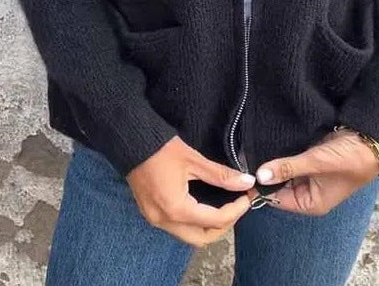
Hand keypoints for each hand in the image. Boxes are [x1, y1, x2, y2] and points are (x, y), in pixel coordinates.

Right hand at [127, 135, 254, 246]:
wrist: (131, 141)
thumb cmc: (161, 148)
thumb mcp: (194, 160)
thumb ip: (221, 175)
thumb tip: (246, 182)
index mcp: (176, 209)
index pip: (214, 220)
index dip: (235, 211)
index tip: (247, 197)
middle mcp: (164, 220)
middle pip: (202, 238)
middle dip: (224, 225)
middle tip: (237, 206)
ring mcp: (155, 219)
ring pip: (188, 236)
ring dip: (208, 226)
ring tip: (223, 206)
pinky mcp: (151, 214)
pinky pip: (177, 228)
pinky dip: (194, 222)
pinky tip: (204, 205)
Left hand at [253, 128, 378, 214]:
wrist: (370, 139)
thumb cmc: (348, 159)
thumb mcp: (316, 163)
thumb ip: (288, 168)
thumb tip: (260, 176)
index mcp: (310, 203)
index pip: (277, 199)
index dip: (260, 187)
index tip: (243, 173)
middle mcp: (308, 193)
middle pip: (278, 186)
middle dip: (265, 173)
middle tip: (244, 156)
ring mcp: (308, 176)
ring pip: (283, 172)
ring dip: (273, 162)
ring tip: (252, 149)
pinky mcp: (309, 161)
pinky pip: (290, 160)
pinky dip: (281, 154)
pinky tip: (268, 143)